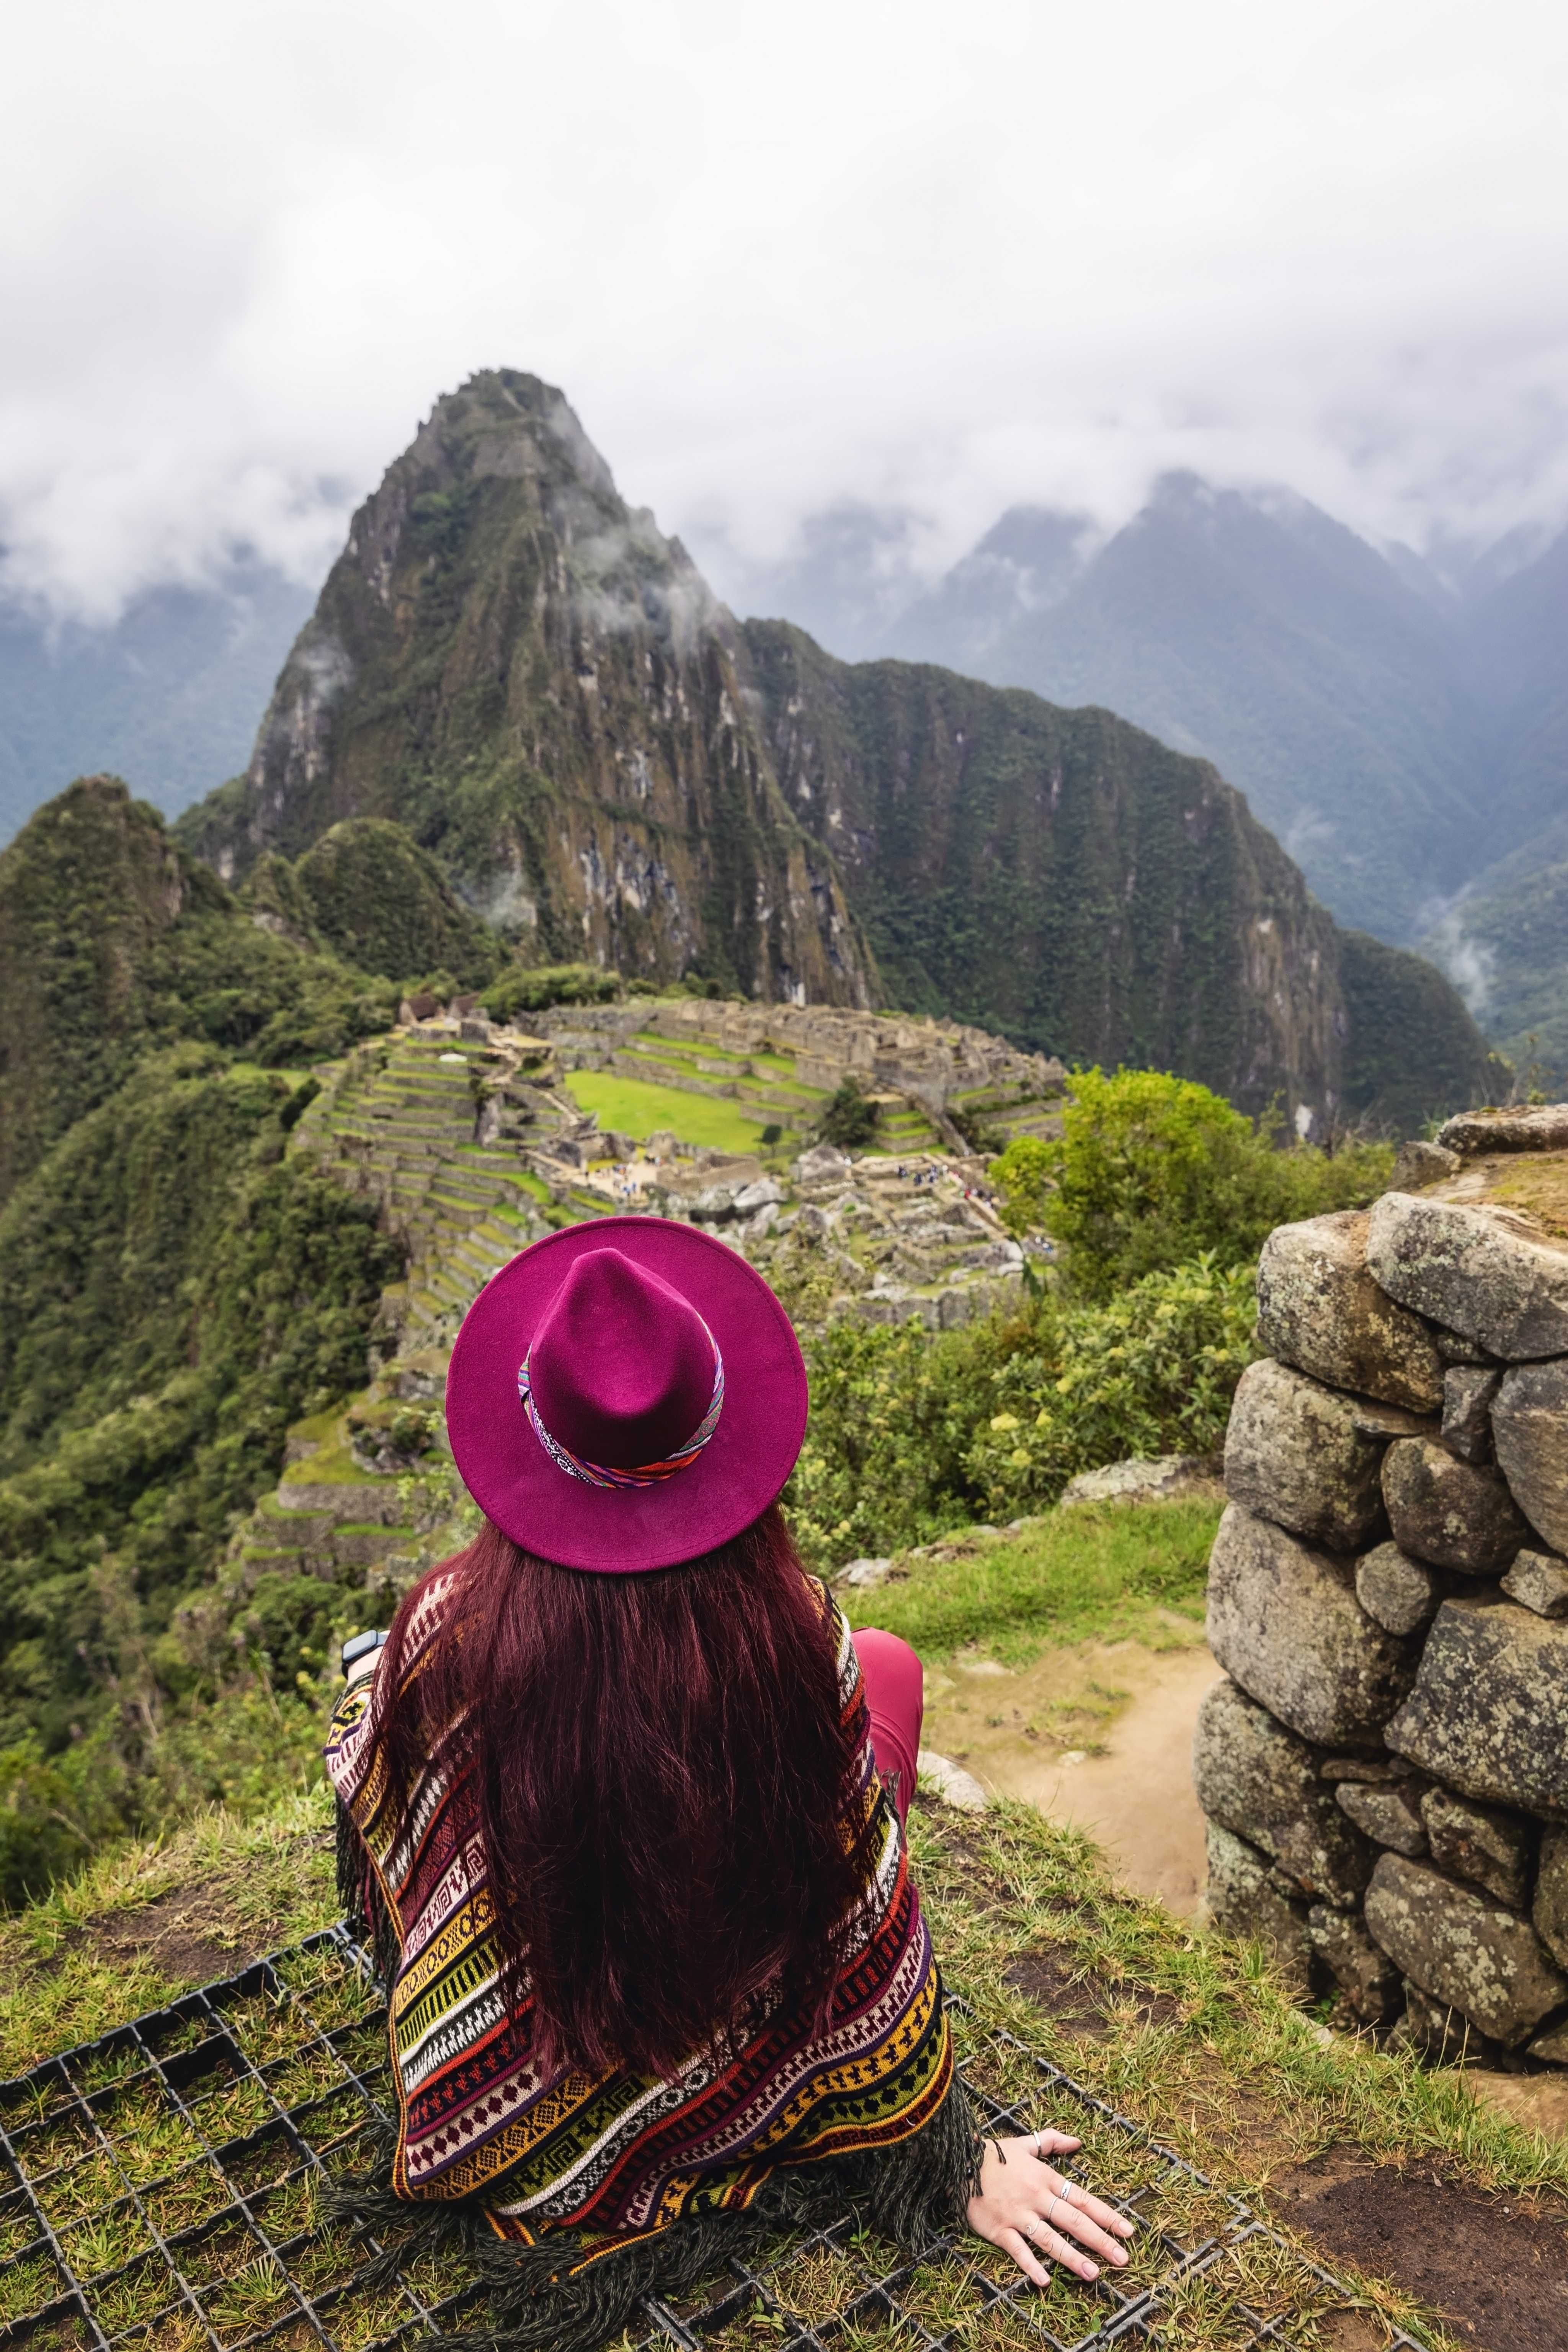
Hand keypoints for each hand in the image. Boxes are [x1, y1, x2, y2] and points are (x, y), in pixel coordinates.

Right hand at [966, 2130, 1133, 2286]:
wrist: (957, 2160)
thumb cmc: (994, 2154)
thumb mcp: (1025, 2143)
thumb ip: (1052, 2141)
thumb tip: (1078, 2141)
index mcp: (1046, 2178)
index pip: (1083, 2199)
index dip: (1107, 2216)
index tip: (1128, 2231)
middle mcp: (1036, 2197)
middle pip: (1073, 2221)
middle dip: (1100, 2240)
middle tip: (1122, 2259)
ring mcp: (1018, 2215)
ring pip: (1050, 2238)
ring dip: (1072, 2257)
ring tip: (1093, 2273)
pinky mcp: (999, 2229)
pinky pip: (1017, 2249)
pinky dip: (1030, 2265)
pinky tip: (1044, 2281)